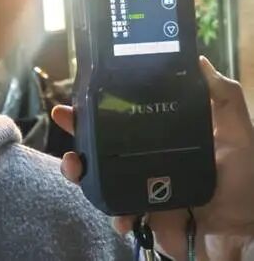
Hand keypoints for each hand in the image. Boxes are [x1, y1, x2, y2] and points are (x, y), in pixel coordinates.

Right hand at [52, 56, 253, 259]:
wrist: (240, 238)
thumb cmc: (243, 185)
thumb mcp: (238, 136)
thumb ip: (224, 100)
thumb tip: (200, 61)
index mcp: (162, 136)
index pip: (125, 114)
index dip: (101, 101)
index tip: (84, 90)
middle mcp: (144, 156)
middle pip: (102, 139)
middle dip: (78, 127)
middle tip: (64, 116)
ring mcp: (138, 185)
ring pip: (97, 172)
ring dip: (79, 167)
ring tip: (74, 165)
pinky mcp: (139, 212)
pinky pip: (113, 208)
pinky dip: (110, 211)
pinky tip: (119, 213)